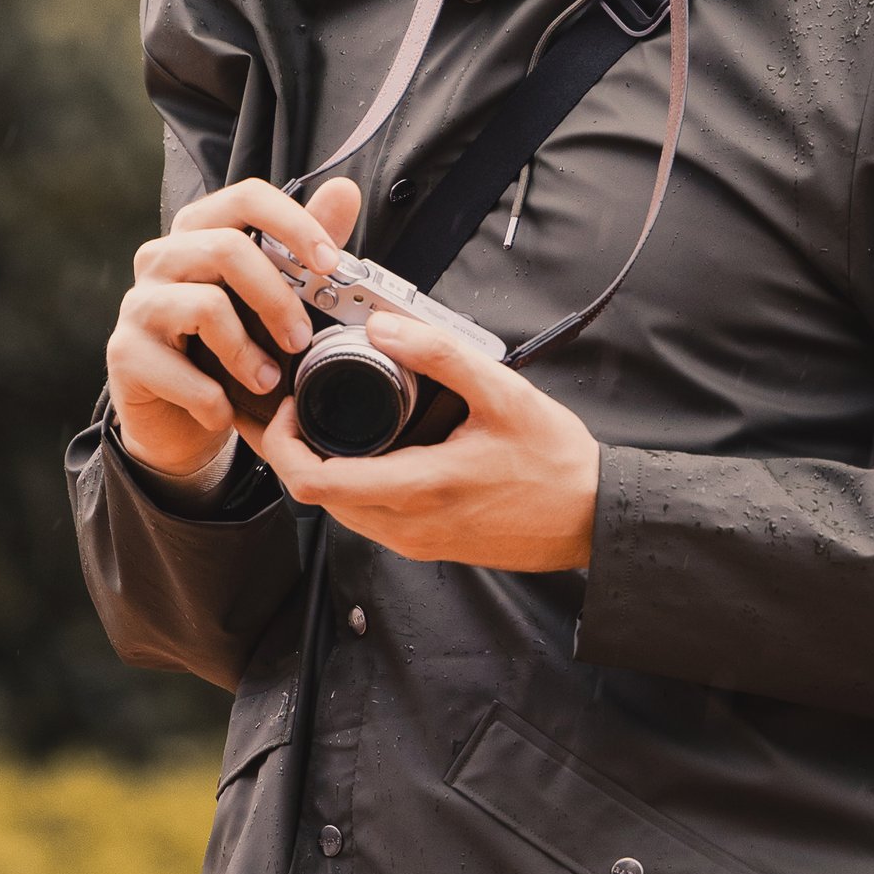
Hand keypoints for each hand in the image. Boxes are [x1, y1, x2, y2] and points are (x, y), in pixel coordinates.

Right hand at [105, 173, 363, 479]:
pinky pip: (183, 370)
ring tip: (267, 382)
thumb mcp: (268, 301)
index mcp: (198, 232)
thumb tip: (344, 192)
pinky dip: (215, 399)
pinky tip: (223, 411)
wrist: (176, 421)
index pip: (246, 197)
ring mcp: (138, 304)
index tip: (330, 264)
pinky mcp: (125, 352)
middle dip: (278, 299)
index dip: (294, 224)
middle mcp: (160, 257)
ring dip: (248, 353)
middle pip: (227, 248)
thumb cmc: (225, 350)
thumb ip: (300, 251)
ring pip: (206, 306)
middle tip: (302, 339)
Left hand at [254, 307, 601, 572]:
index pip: (312, 481)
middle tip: (293, 406)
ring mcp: (416, 541)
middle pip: (315, 498)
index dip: (281, 443)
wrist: (592, 516)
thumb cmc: (555, 462)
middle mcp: (408, 525)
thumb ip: (440, 355)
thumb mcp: (501, 392)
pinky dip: (351, 486)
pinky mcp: (428, 546)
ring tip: (324, 423)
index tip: (286, 405)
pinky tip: (368, 452)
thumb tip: (384, 328)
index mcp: (418, 488)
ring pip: (339, 511)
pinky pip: (369, 519)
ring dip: (321, 470)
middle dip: (291, 451)